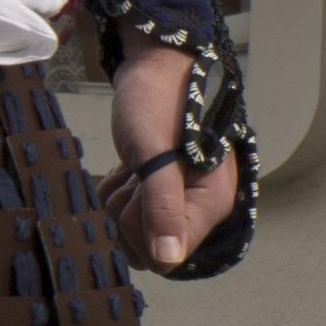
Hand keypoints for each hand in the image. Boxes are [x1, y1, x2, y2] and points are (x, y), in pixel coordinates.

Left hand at [107, 41, 242, 275]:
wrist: (155, 67)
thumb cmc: (159, 105)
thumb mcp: (154, 155)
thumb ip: (163, 208)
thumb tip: (168, 258)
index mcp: (210, 205)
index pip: (168, 256)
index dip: (141, 233)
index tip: (139, 196)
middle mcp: (197, 208)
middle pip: (143, 245)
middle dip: (126, 212)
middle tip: (136, 174)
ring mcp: (176, 199)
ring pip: (128, 227)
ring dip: (118, 197)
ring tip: (132, 166)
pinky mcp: (155, 189)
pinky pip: (122, 208)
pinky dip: (115, 189)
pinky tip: (125, 168)